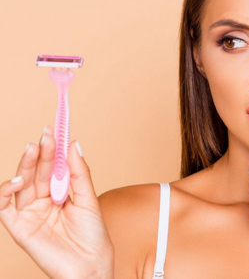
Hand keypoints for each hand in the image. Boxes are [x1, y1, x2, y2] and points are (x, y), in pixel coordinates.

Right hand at [0, 126, 113, 278]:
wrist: (91, 265)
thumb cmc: (93, 233)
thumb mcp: (88, 197)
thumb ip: (79, 172)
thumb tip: (73, 143)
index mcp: (59, 192)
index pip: (53, 165)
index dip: (53, 148)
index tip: (56, 129)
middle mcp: (43, 199)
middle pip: (38, 171)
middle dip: (42, 152)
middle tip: (47, 135)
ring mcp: (30, 212)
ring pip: (22, 183)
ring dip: (26, 165)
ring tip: (35, 148)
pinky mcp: (19, 227)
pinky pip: (4, 207)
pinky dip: (5, 191)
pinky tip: (19, 179)